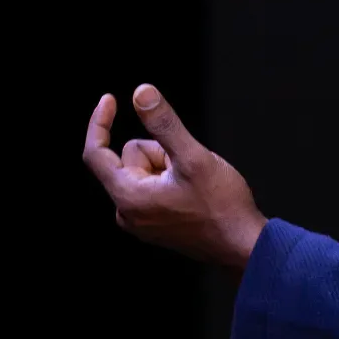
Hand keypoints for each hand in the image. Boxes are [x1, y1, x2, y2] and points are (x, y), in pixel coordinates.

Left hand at [82, 84, 266, 269]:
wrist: (242, 244)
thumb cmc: (221, 205)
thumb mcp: (193, 157)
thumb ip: (164, 124)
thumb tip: (141, 93)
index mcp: (128, 197)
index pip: (96, 154)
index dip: (100, 123)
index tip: (110, 100)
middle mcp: (127, 213)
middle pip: (130, 159)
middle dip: (159, 151)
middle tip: (188, 166)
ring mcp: (140, 221)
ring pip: (145, 171)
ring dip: (169, 166)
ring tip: (195, 182)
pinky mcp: (154, 224)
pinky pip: (153, 187)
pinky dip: (171, 179)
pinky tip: (194, 192)